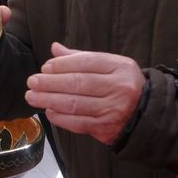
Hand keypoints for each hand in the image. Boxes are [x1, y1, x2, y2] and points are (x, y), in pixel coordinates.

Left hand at [26, 43, 145, 145]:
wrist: (144, 113)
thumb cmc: (121, 85)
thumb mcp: (109, 66)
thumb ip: (81, 58)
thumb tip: (55, 49)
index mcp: (120, 67)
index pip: (86, 62)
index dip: (62, 65)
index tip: (45, 67)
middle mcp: (119, 87)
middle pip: (78, 83)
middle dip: (51, 83)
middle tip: (32, 81)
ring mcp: (113, 109)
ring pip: (75, 104)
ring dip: (49, 100)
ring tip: (32, 96)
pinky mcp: (106, 128)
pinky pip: (78, 123)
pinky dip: (60, 118)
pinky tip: (49, 111)